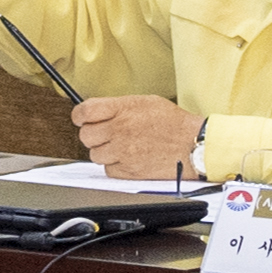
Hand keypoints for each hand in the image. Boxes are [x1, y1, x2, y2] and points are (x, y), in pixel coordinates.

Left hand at [75, 94, 204, 179]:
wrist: (192, 145)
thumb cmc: (175, 124)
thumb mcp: (147, 102)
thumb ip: (120, 106)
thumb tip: (101, 111)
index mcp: (123, 109)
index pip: (84, 111)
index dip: (80, 116)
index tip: (82, 118)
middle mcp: (119, 129)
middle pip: (86, 135)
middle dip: (93, 135)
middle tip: (105, 134)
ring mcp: (122, 152)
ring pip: (94, 155)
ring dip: (105, 151)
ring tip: (121, 147)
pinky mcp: (128, 171)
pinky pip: (108, 170)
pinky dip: (115, 166)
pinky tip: (128, 158)